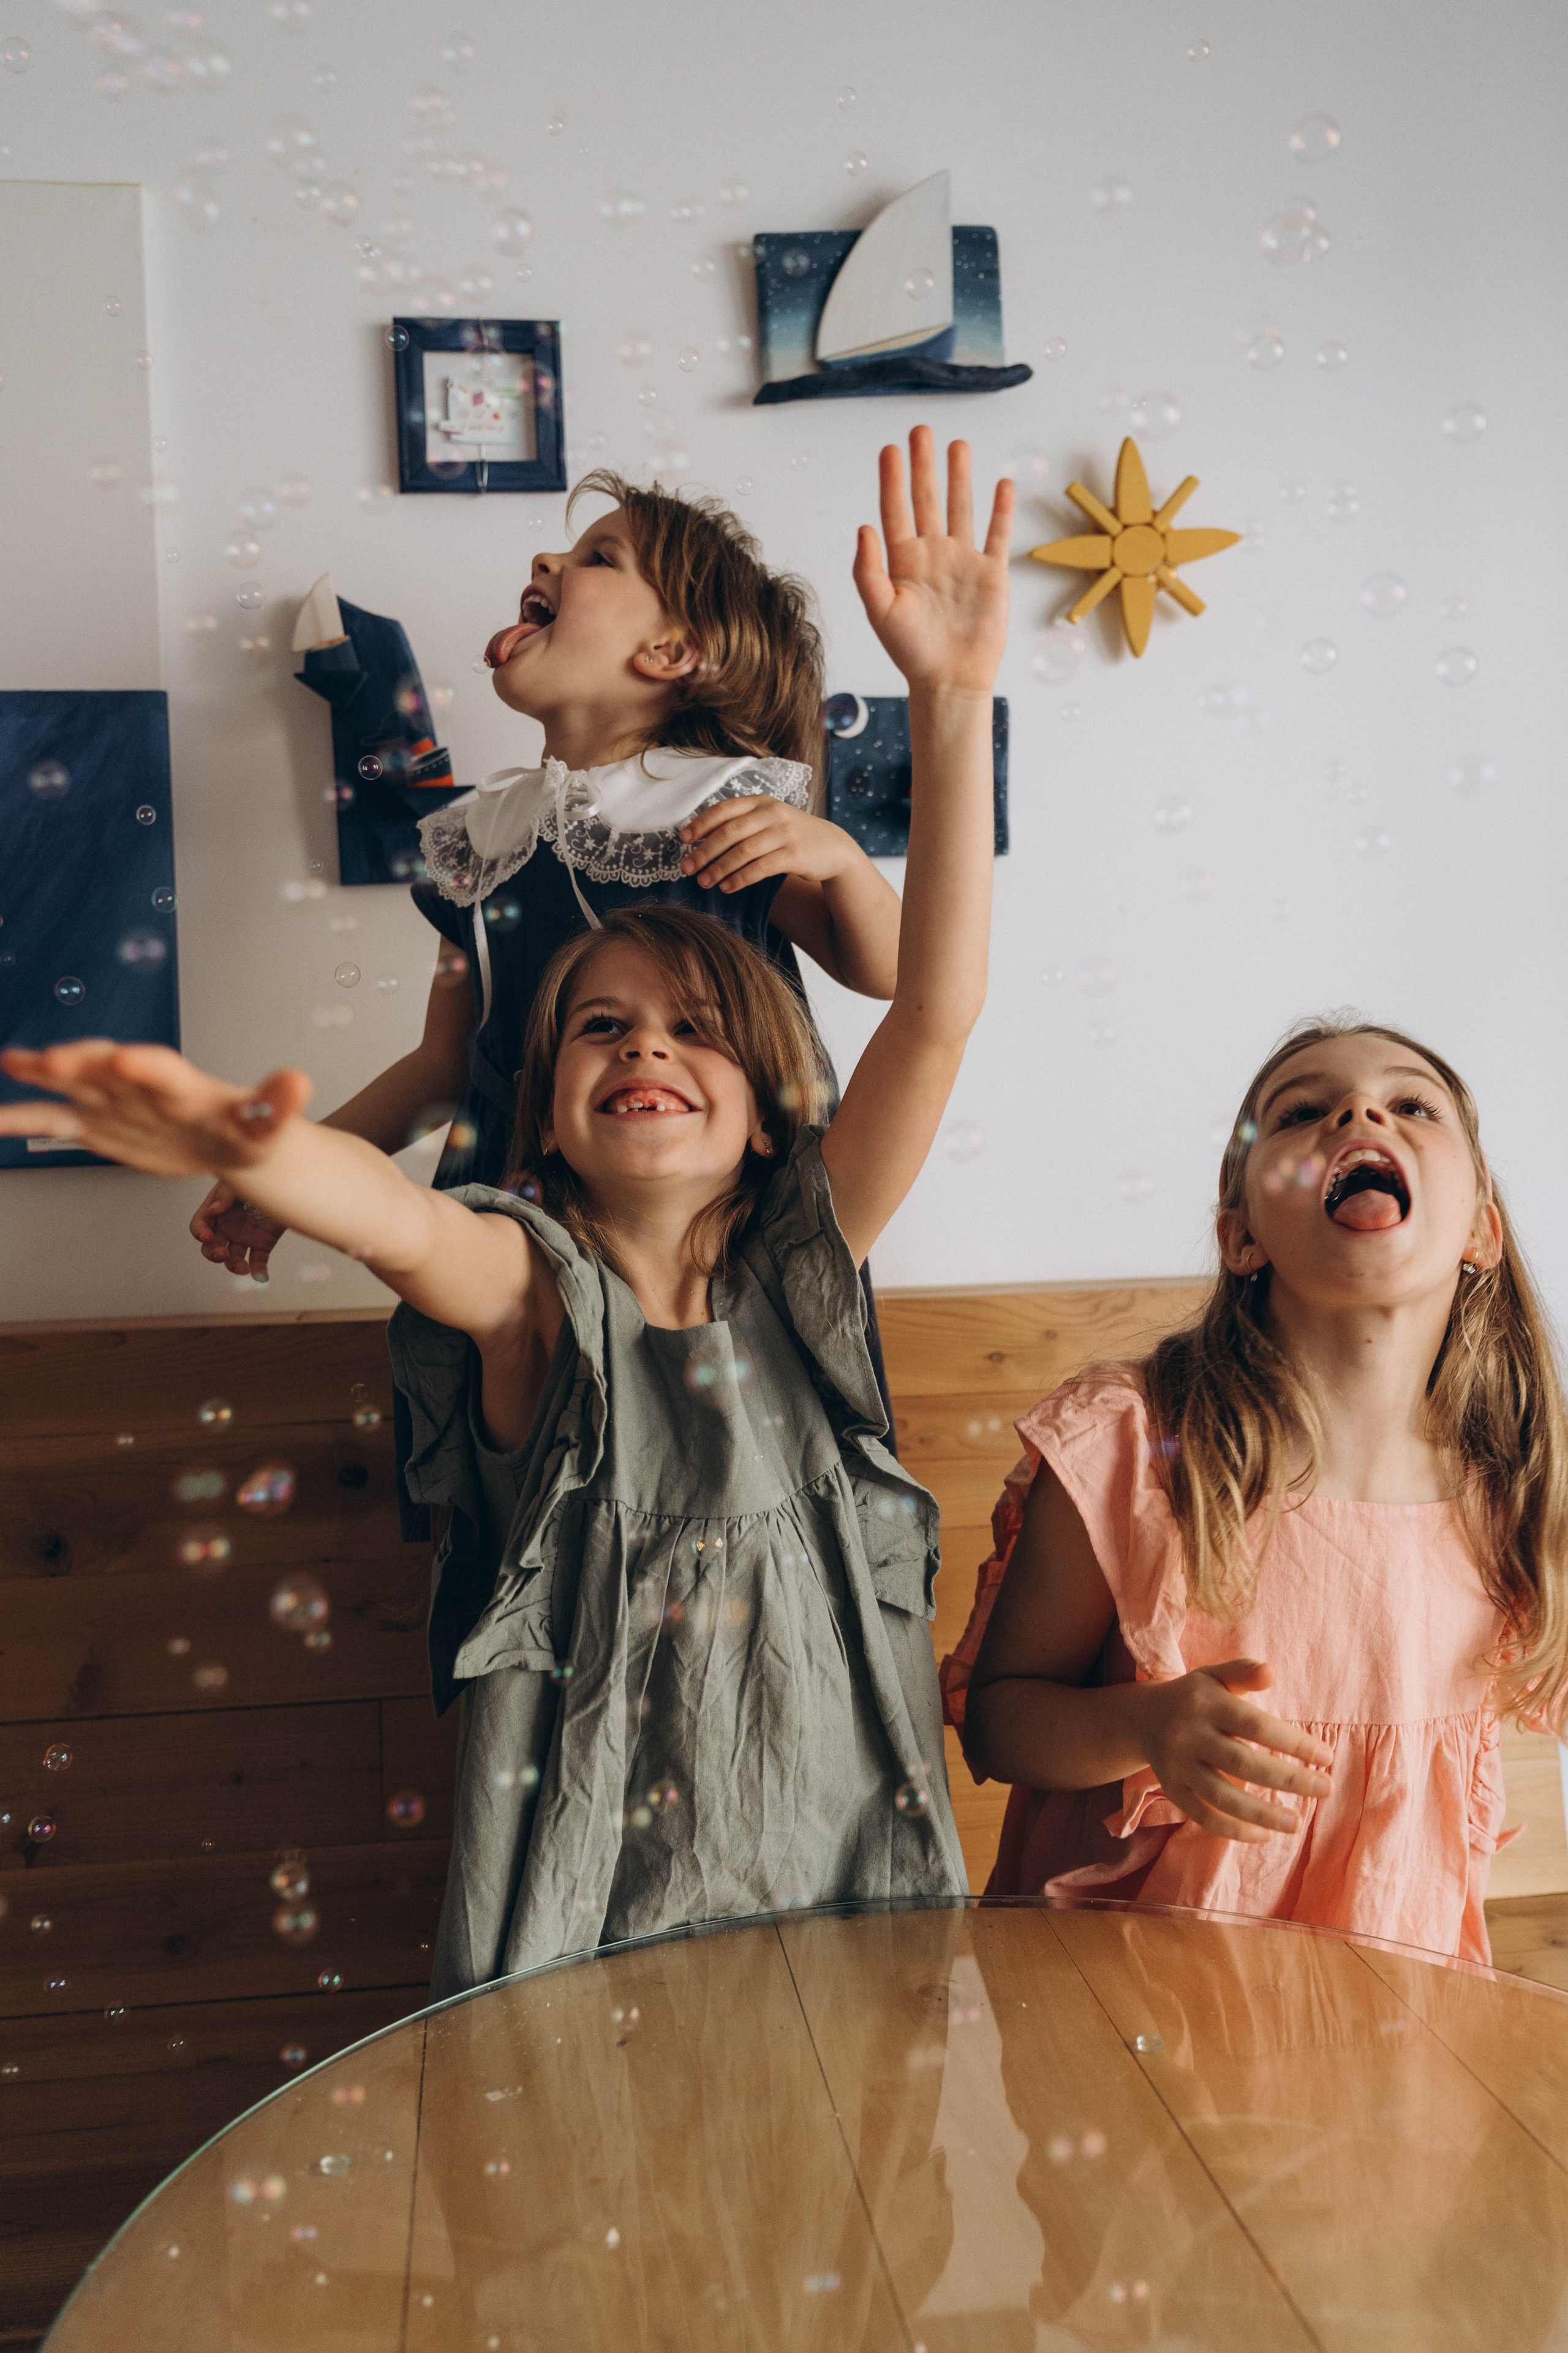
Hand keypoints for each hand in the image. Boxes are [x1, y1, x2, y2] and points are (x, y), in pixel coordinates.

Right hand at [0, 1040, 312, 1180]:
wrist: (232, 1140)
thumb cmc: (249, 1128)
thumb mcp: (267, 1124)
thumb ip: (275, 1105)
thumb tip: (298, 1081)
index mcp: (181, 1086)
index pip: (163, 1070)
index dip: (145, 1066)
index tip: (126, 1058)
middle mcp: (140, 1085)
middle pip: (107, 1067)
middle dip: (81, 1061)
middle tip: (51, 1059)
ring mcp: (113, 1101)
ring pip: (72, 1082)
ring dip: (43, 1073)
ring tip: (13, 1061)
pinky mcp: (96, 1123)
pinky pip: (53, 1118)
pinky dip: (20, 1116)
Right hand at [190, 1181, 288, 1279]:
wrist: (284, 1181)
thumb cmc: (256, 1177)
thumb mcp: (237, 1183)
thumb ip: (224, 1196)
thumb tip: (213, 1211)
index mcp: (215, 1212)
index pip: (199, 1226)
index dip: (200, 1233)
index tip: (207, 1236)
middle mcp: (227, 1227)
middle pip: (212, 1247)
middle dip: (213, 1254)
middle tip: (222, 1254)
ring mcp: (244, 1237)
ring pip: (233, 1258)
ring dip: (234, 1266)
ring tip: (242, 1268)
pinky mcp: (263, 1244)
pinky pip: (258, 1262)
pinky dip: (259, 1272)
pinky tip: (261, 1277)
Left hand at [678, 798, 859, 895]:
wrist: (833, 848)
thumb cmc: (791, 836)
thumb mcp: (768, 822)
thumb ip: (741, 825)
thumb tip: (701, 841)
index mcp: (761, 802)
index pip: (724, 809)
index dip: (701, 824)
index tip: (683, 840)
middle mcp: (772, 813)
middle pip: (729, 832)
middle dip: (705, 851)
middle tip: (687, 868)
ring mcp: (785, 833)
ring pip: (743, 851)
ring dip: (719, 868)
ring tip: (704, 882)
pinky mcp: (795, 855)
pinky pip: (761, 868)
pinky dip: (740, 878)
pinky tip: (727, 887)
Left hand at [852, 426, 1012, 694]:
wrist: (950, 680)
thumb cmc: (911, 652)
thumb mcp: (880, 611)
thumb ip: (868, 569)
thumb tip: (863, 527)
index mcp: (902, 562)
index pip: (895, 510)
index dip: (892, 479)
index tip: (890, 449)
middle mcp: (932, 555)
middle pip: (927, 500)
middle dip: (923, 466)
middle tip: (921, 430)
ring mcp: (962, 562)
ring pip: (961, 508)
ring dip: (959, 477)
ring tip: (957, 445)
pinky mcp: (991, 574)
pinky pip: (997, 534)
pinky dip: (1001, 509)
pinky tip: (1001, 484)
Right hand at [1137, 1658, 1333, 1843]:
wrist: (1141, 1717)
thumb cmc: (1194, 1696)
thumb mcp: (1215, 1676)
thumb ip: (1244, 1671)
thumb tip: (1272, 1672)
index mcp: (1205, 1703)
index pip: (1255, 1725)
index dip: (1292, 1743)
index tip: (1326, 1758)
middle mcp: (1188, 1735)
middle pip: (1242, 1763)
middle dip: (1288, 1779)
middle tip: (1326, 1789)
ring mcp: (1178, 1765)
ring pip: (1222, 1796)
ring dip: (1263, 1814)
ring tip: (1297, 1823)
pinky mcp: (1172, 1790)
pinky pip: (1203, 1816)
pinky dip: (1233, 1831)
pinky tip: (1264, 1836)